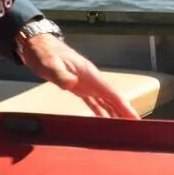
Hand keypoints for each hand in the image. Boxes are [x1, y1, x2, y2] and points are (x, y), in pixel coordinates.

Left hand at [18, 32, 140, 117]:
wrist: (38, 45)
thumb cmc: (44, 53)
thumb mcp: (49, 63)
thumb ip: (60, 74)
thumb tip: (71, 84)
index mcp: (89, 74)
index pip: (111, 93)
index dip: (124, 106)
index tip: (135, 118)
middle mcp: (92, 80)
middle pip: (113, 99)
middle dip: (124, 113)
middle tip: (136, 129)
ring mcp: (86, 84)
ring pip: (105, 102)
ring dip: (115, 114)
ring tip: (124, 129)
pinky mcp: (79, 88)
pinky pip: (94, 102)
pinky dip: (101, 112)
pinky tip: (106, 121)